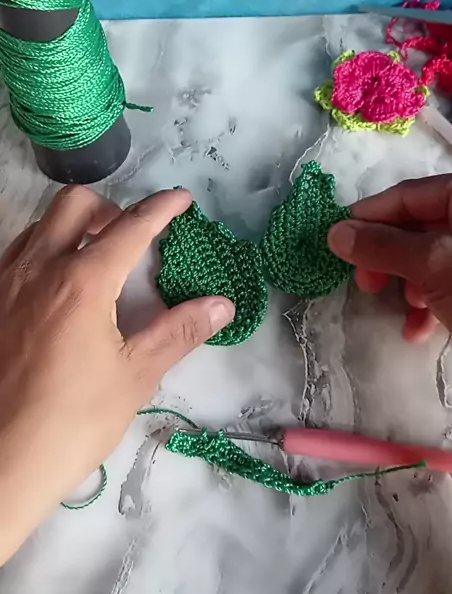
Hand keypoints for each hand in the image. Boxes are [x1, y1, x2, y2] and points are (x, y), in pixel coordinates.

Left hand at [0, 186, 233, 563]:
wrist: (1, 461)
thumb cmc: (73, 421)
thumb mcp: (135, 376)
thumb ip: (179, 331)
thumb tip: (222, 305)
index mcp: (83, 281)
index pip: (131, 227)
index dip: (161, 208)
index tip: (182, 199)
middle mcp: (40, 268)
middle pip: (76, 204)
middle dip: (111, 208)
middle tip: (132, 236)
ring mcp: (6, 282)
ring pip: (41, 224)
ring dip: (73, 226)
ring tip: (94, 256)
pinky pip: (17, 253)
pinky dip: (43, 248)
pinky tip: (56, 285)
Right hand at [328, 171, 451, 355]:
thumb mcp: (434, 264)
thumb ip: (382, 245)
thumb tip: (334, 232)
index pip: (408, 196)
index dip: (369, 217)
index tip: (335, 240)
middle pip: (416, 227)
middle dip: (388, 257)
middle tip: (365, 282)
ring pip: (428, 259)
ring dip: (407, 286)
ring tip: (401, 309)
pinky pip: (447, 284)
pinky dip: (429, 305)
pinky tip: (418, 331)